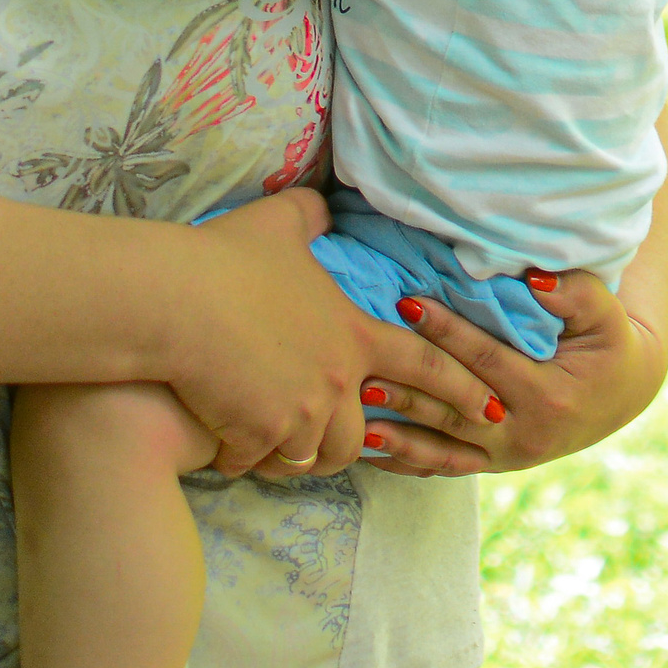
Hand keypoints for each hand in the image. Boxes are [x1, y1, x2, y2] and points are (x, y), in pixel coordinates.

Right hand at [167, 192, 493, 480]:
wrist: (176, 300)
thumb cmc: (226, 257)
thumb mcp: (278, 222)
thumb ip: (310, 216)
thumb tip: (323, 205)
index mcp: (352, 331)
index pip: (424, 365)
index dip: (461, 389)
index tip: (491, 411)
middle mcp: (337, 379)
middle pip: (364, 434)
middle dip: (359, 442)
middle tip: (350, 446)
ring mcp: (301, 413)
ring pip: (315, 456)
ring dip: (299, 453)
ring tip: (278, 443)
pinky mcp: (259, 436)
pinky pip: (259, 461)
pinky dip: (246, 457)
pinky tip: (228, 444)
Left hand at [358, 265, 667, 477]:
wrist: (620, 392)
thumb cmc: (608, 343)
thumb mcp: (606, 316)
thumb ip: (576, 295)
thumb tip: (535, 279)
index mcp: (550, 397)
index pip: (486, 360)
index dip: (446, 332)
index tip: (406, 302)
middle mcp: (524, 435)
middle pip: (455, 409)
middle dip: (408, 385)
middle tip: (362, 362)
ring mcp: (506, 456)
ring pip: (443, 447)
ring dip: (398, 431)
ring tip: (356, 413)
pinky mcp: (492, 464)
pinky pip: (443, 466)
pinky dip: (406, 459)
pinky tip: (368, 448)